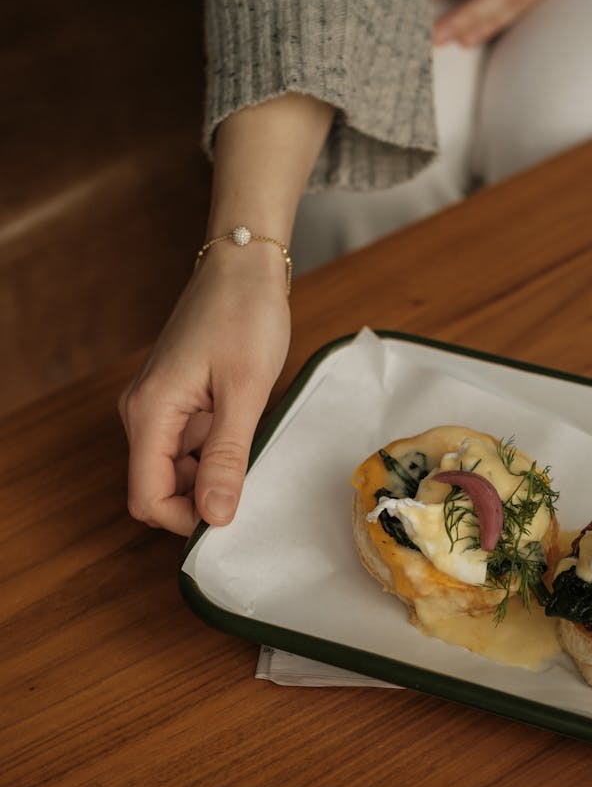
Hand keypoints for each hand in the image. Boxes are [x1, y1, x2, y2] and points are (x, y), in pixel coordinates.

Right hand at [119, 246, 290, 535]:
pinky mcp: (178, 401)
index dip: (186, 520)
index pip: (148, 498)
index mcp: (149, 413)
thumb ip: (226, 457)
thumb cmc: (244, 315)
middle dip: (201, 499)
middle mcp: (143, 414)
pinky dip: (217, 454)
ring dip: (212, 476)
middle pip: (159, 489)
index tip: (232, 515)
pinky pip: (190, 447)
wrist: (243, 266)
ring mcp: (159, 407)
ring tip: (253, 450)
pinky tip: (247, 436)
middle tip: (251, 482)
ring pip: (177, 471)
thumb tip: (214, 517)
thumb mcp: (244, 392)